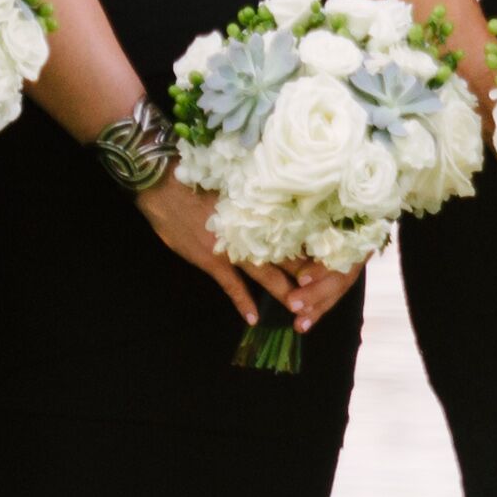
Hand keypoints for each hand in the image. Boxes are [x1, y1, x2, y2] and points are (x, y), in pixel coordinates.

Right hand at [132, 176, 323, 329]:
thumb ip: (259, 196)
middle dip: (306, 276)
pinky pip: (232, 286)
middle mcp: (251, 230)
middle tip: (326, 292)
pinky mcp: (211, 259)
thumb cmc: (200, 176)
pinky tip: (254, 319)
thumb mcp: (236, 182)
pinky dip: (243, 303)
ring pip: (265, 274)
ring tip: (300, 310)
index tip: (333, 256)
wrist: (164, 183)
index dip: (313, 245)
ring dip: (283, 292)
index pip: (295, 230)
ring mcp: (232, 247)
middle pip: (286, 256)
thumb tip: (281, 200)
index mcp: (260, 209)